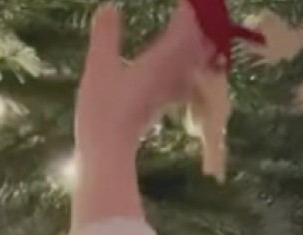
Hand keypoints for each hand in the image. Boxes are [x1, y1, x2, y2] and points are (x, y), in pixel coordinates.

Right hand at [75, 2, 210, 164]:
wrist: (108, 151)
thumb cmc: (103, 109)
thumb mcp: (98, 68)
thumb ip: (105, 36)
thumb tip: (108, 6)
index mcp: (162, 59)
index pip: (186, 26)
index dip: (191, 10)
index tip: (192, 1)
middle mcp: (174, 73)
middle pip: (198, 43)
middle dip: (203, 25)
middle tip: (204, 12)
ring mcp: (171, 91)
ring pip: (196, 62)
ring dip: (202, 46)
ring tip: (204, 35)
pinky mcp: (164, 104)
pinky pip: (188, 80)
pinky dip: (193, 70)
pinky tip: (190, 71)